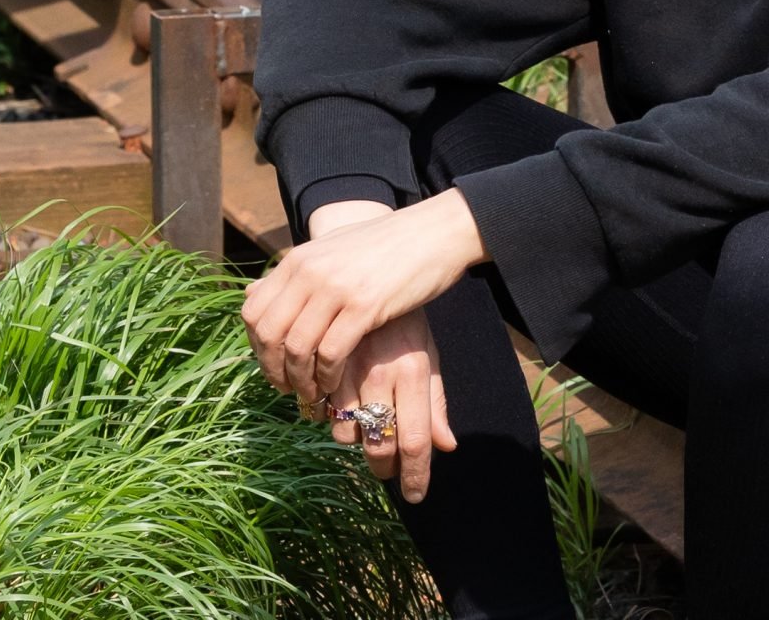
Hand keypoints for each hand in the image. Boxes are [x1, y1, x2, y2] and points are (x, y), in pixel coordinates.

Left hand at [241, 188, 489, 412]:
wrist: (432, 231)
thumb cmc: (385, 245)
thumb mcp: (332, 250)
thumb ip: (298, 273)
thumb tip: (257, 293)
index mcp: (298, 260)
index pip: (253, 311)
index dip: (257, 347)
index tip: (273, 366)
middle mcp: (310, 272)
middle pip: (270, 334)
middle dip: (274, 370)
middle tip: (288, 389)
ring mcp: (336, 288)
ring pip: (297, 348)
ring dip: (301, 380)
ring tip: (313, 393)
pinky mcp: (365, 305)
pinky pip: (331, 353)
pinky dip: (327, 376)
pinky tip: (335, 383)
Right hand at [326, 311, 458, 501]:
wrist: (370, 272)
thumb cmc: (405, 320)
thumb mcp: (427, 354)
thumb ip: (435, 401)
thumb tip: (447, 447)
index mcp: (414, 370)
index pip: (416, 439)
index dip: (415, 475)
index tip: (414, 495)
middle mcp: (381, 373)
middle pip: (380, 444)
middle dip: (384, 467)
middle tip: (387, 470)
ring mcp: (348, 368)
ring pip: (346, 433)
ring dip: (356, 441)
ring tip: (365, 431)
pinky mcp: (320, 362)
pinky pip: (321, 410)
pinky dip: (330, 420)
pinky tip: (340, 409)